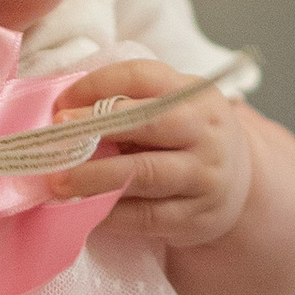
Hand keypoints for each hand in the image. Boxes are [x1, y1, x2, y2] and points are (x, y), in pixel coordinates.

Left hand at [51, 57, 250, 256]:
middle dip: (97, 127)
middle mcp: (207, 132)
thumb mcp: (172, 108)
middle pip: (150, 122)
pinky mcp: (197, 218)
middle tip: (57, 135)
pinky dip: (111, 214)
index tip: (62, 103)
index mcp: (196, 94)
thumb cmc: (185, 139)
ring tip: (60, 182)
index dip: (98, 85)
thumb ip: (131, 104)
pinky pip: (147, 217)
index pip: (143, 77)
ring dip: (96, 178)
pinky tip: (85, 211)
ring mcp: (205, 177)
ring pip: (145, 174)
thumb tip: (65, 114)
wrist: (238, 186)